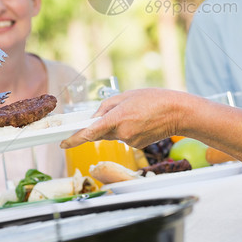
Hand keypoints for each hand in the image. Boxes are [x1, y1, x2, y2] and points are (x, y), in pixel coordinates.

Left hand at [60, 88, 190, 149]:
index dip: (74, 139)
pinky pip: (124, 137)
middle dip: (99, 126)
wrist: (178, 113)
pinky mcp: (137, 145)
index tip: (63, 143)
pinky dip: (126, 130)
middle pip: (100, 133)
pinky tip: (139, 121)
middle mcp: (122, 133)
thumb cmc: (154, 99)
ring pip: (113, 135)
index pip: (90, 132)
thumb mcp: (127, 95)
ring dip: (115, 126)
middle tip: (112, 113)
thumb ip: (107, 106)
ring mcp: (130, 141)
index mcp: (118, 118)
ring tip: (134, 113)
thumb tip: (94, 117)